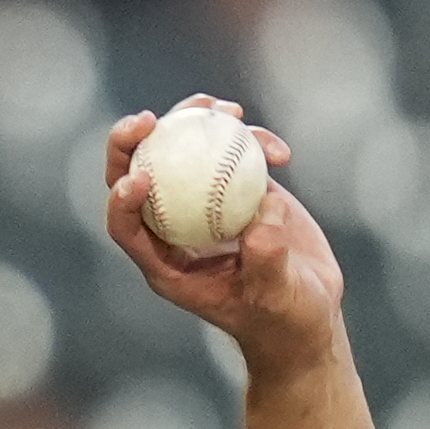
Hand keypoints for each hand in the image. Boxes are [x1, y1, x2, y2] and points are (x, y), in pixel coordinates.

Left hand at [102, 97, 339, 379]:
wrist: (308, 311)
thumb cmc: (284, 319)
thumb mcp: (277, 298)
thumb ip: (266, 262)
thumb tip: (261, 217)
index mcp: (166, 263)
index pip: (126, 227)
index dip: (121, 201)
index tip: (138, 178)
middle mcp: (177, 228)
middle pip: (138, 176)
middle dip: (131, 143)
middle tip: (149, 119)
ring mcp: (205, 204)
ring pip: (181, 152)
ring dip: (192, 120)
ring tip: (224, 109)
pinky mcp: (238, 189)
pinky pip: (231, 152)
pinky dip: (252, 142)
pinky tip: (280, 152)